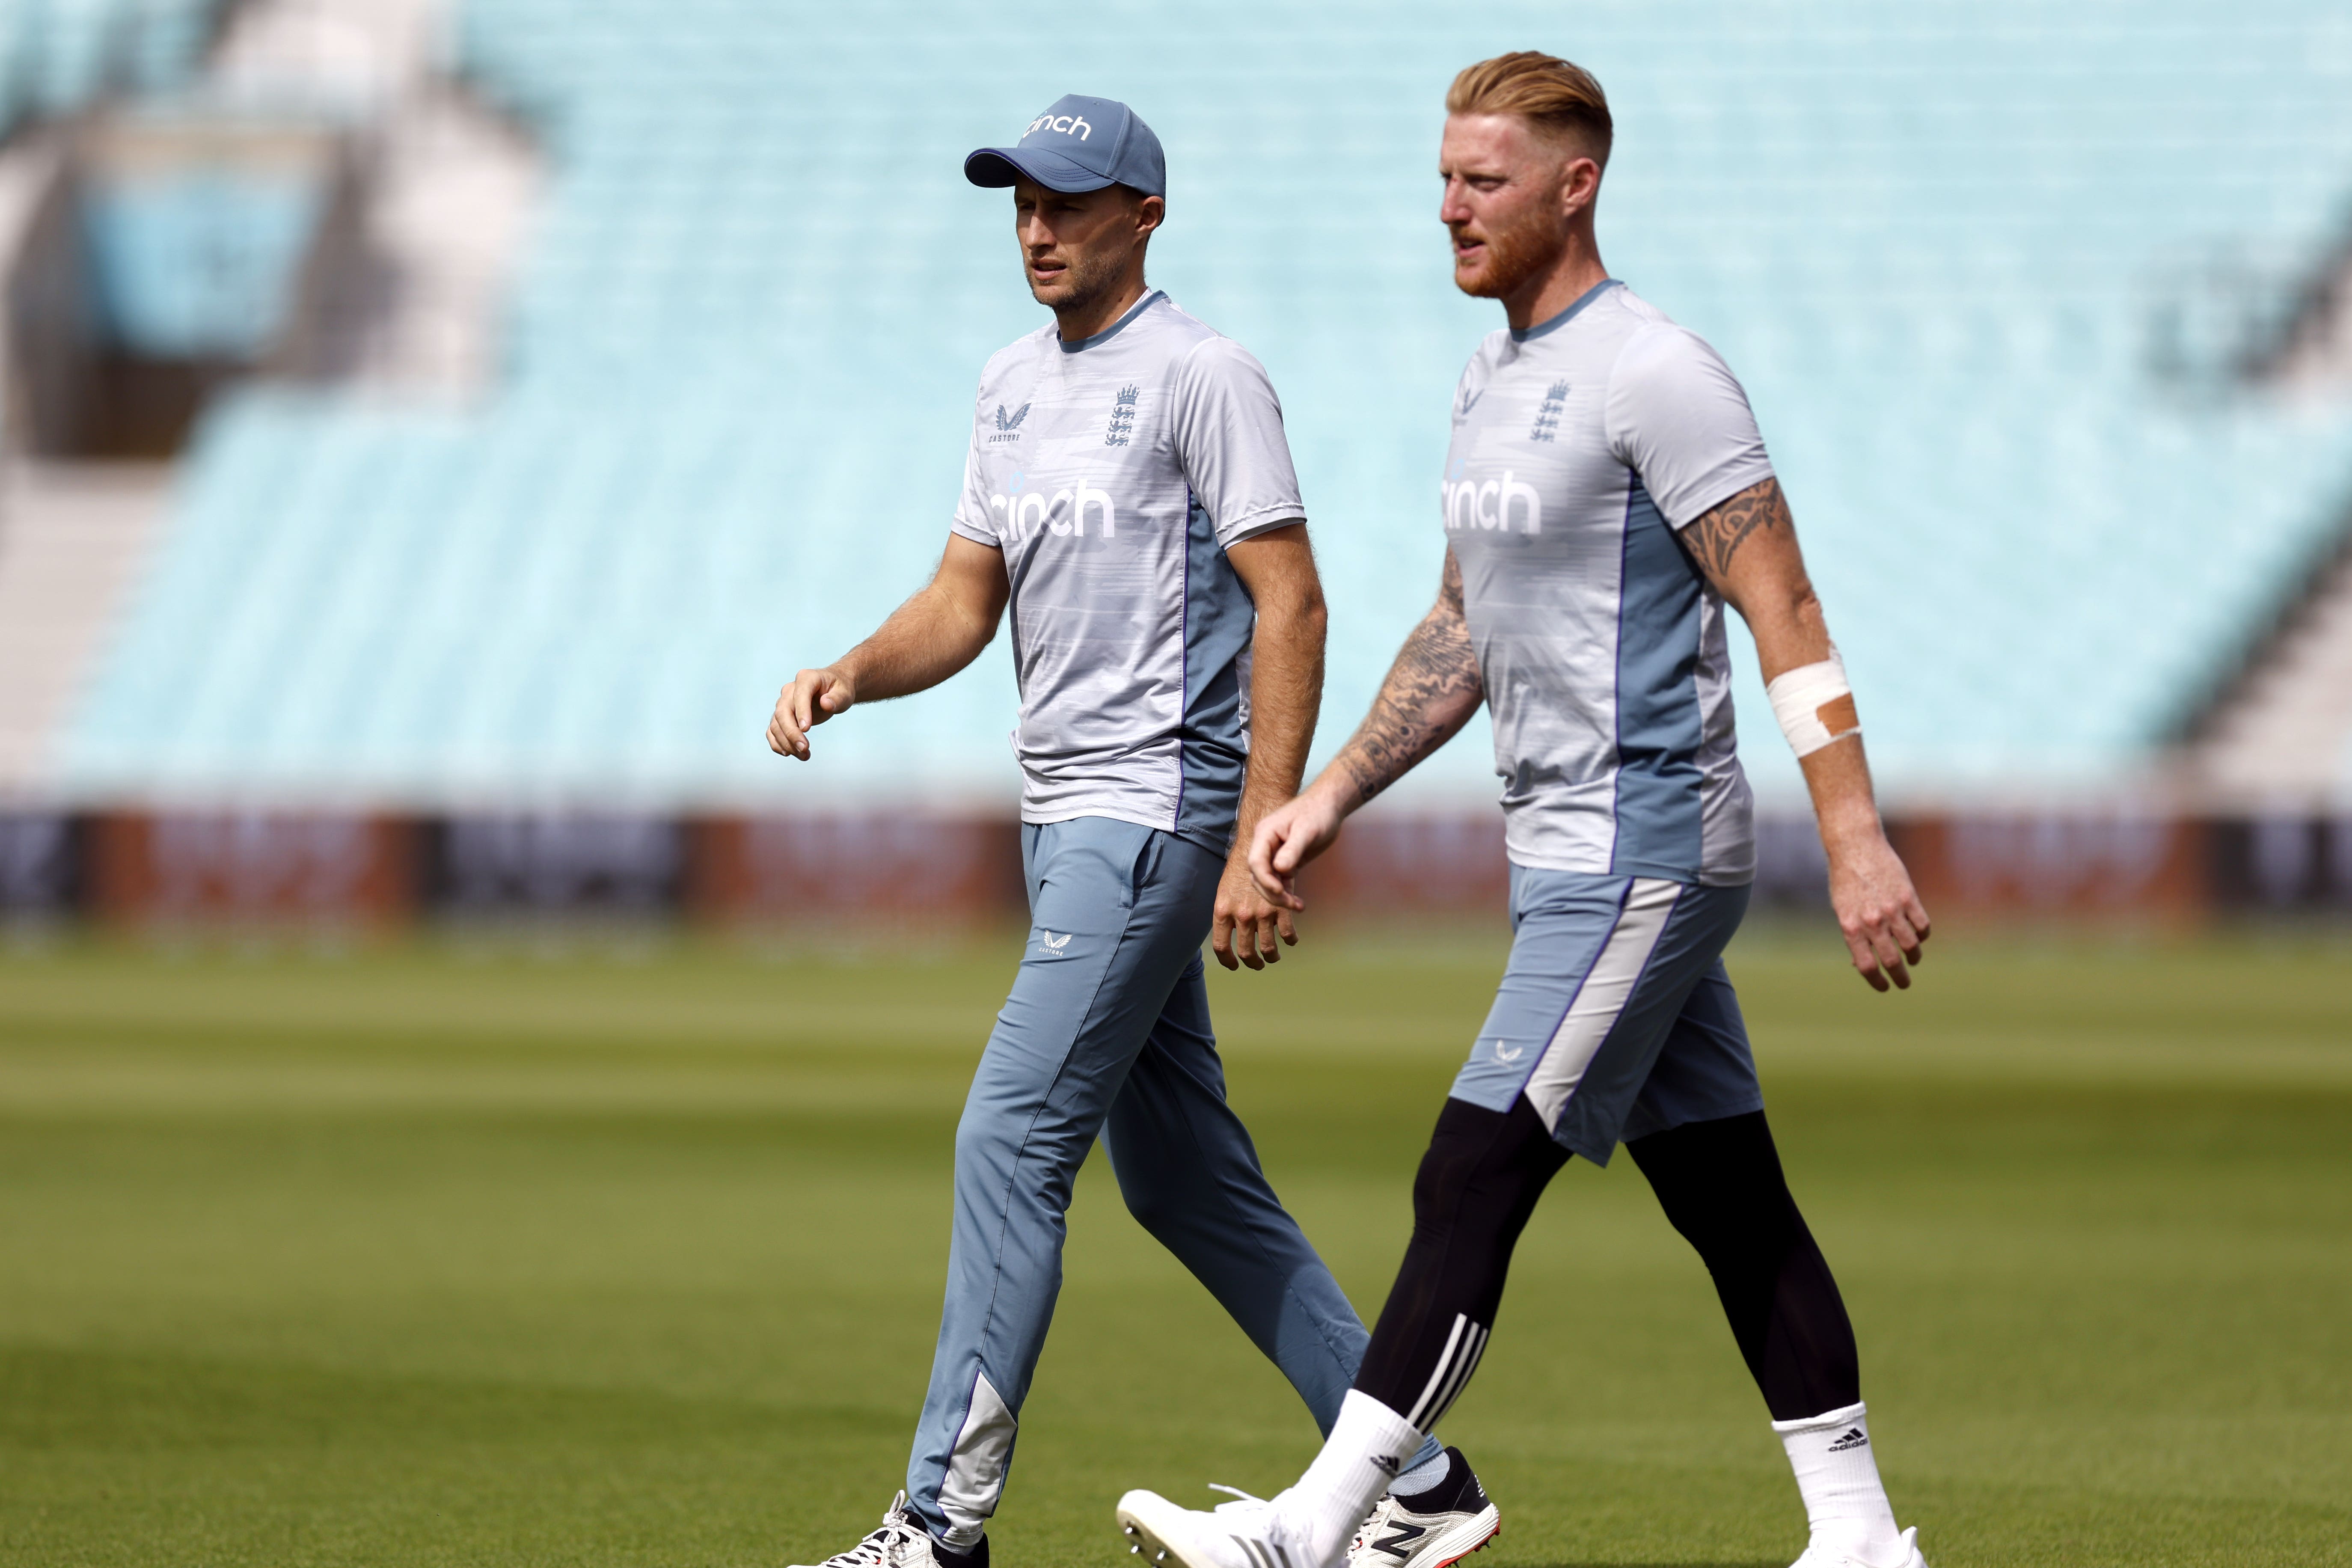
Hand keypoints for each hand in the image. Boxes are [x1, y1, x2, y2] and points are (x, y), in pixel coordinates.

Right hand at [766, 666, 855, 759]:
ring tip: (804, 756)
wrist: (832, 690)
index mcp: (806, 678)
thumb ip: (837, 698)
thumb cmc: (839, 689)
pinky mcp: (782, 716)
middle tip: (805, 749)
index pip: (800, 694)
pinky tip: (789, 753)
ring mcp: (783, 703)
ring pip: (776, 724)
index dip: (801, 711)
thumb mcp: (845, 692)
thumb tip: (826, 704)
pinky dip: (777, 743)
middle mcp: (790, 690)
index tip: (806, 729)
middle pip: (783, 712)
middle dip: (791, 732)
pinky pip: (773, 730)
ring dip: (786, 742)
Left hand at [1211, 853, 1296, 970]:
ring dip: (1272, 956)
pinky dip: (1290, 939)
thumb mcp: (1224, 892)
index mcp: (1222, 911)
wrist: (1258, 847)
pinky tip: (1291, 939)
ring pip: (1268, 948)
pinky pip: (1287, 934)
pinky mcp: (1281, 908)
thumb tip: (1227, 937)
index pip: (1221, 946)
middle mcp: (1241, 915)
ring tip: (1273, 956)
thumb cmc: (1239, 870)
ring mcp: (1261, 913)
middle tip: (1258, 964)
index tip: (1234, 965)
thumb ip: (1226, 914)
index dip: (1228, 960)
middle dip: (1253, 963)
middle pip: (1246, 952)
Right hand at [1248, 788, 1344, 910]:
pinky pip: (1281, 881)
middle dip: (1272, 892)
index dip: (1265, 879)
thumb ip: (1292, 849)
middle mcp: (1266, 845)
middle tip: (1291, 903)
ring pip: (1269, 881)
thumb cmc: (1318, 813)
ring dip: (1280, 896)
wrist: (1329, 807)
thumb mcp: (1307, 830)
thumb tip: (1279, 869)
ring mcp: (1274, 854)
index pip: (1256, 861)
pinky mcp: (1286, 861)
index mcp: (1265, 834)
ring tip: (1298, 906)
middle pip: (1259, 875)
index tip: (1279, 891)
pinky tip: (1297, 903)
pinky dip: (1287, 892)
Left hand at [1826, 830, 1929, 990]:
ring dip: (1914, 957)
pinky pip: (1923, 926)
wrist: (1856, 847)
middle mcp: (1872, 922)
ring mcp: (1892, 910)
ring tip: (1913, 959)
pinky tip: (1918, 937)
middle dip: (1900, 978)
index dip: (1876, 981)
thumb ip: (1852, 935)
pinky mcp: (1909, 897)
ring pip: (1911, 946)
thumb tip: (1859, 962)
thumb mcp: (1841, 910)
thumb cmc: (1845, 880)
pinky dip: (1922, 935)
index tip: (1884, 987)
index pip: (1866, 966)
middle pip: (1892, 961)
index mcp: (1850, 927)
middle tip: (1904, 983)